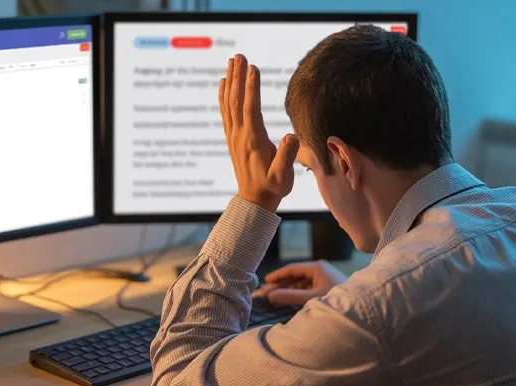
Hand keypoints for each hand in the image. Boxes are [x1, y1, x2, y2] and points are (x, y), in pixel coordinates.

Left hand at [219, 54, 299, 212]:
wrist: (254, 200)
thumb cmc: (273, 187)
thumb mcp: (284, 176)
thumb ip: (287, 156)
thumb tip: (291, 136)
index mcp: (253, 141)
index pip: (251, 109)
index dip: (251, 88)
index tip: (252, 68)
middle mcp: (240, 135)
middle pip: (237, 101)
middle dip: (239, 77)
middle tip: (239, 55)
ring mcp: (234, 136)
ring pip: (230, 103)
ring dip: (231, 81)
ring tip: (232, 61)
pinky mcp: (233, 138)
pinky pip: (226, 112)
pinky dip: (224, 95)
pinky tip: (224, 82)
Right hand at [253, 261, 346, 305]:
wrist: (359, 309)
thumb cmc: (336, 301)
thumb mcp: (311, 298)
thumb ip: (289, 296)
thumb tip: (270, 296)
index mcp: (317, 267)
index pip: (291, 269)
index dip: (277, 275)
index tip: (265, 282)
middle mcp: (320, 269)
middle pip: (295, 276)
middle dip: (280, 285)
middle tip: (265, 293)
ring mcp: (324, 278)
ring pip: (300, 283)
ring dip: (288, 290)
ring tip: (274, 299)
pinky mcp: (326, 286)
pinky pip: (307, 288)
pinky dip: (296, 293)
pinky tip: (288, 300)